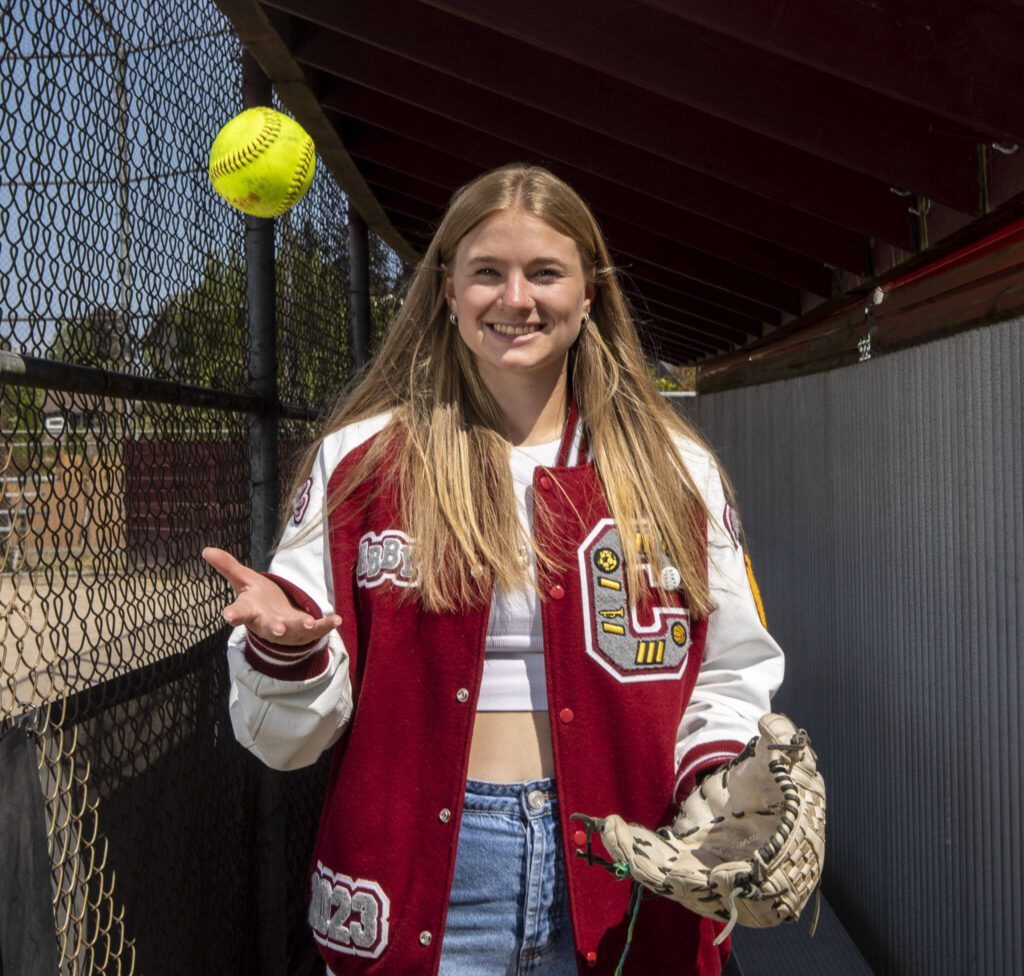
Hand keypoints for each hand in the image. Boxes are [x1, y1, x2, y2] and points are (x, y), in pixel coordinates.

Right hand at [202, 547, 341, 645]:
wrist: (277, 620)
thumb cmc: (258, 599)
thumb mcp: (243, 581)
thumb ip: (227, 566)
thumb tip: (205, 549)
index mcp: (250, 611)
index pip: (239, 614)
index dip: (233, 615)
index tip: (228, 616)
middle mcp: (268, 623)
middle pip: (269, 627)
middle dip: (274, 628)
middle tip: (277, 630)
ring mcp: (288, 630)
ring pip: (294, 630)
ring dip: (300, 627)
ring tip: (308, 623)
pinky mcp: (306, 631)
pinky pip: (318, 629)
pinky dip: (327, 625)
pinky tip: (337, 619)